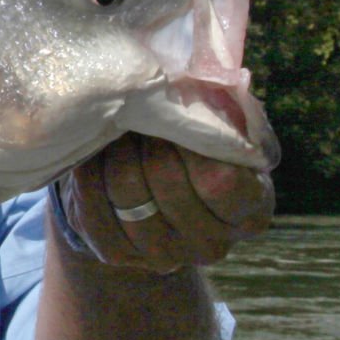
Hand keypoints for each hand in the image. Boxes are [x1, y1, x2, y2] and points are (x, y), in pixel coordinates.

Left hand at [56, 133, 273, 273]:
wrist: (152, 183)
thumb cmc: (196, 145)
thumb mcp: (221, 127)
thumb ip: (219, 113)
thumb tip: (195, 82)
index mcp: (251, 211)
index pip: (220, 181)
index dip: (191, 141)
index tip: (176, 115)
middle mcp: (214, 245)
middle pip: (166, 182)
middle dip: (148, 137)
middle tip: (139, 114)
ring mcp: (167, 256)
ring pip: (127, 195)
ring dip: (115, 153)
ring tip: (118, 132)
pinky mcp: (120, 256)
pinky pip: (93, 213)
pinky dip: (89, 177)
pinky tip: (93, 157)